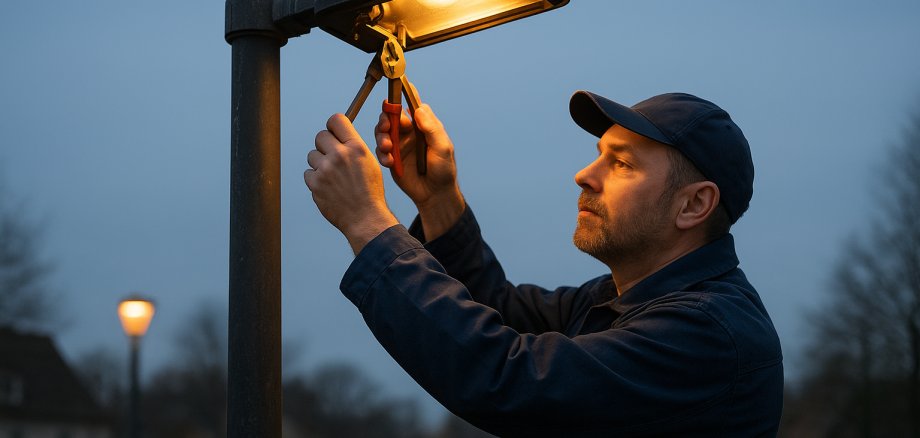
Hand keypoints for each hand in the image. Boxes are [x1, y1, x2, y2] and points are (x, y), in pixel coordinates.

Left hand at [305, 114, 397, 253]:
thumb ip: (353, 147)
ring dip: (319, 164)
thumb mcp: (369, 162)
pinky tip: (329, 188)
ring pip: (312, 155)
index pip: (336, 120)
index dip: (333, 125)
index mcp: (356, 147)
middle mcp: (340, 155)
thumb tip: (337, 135)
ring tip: (333, 177)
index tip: (333, 132)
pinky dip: (315, 180)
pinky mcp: (315, 183)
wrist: (366, 218)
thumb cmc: (369, 191)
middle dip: (324, 145)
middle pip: (320, 136)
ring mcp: (326, 169)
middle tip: (332, 157)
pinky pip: (308, 173)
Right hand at [375, 102, 463, 239]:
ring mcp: (399, 145)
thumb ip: (432, 128)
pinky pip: (380, 151)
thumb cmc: (443, 170)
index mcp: (423, 126)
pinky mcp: (391, 158)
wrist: (435, 194)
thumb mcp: (443, 148)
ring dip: (381, 137)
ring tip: (387, 147)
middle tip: (386, 127)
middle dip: (385, 119)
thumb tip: (419, 109)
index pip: (411, 106)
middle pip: (391, 117)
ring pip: (382, 132)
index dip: (401, 96)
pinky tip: (390, 162)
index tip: (393, 92)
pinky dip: (382, 154)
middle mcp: (409, 132)